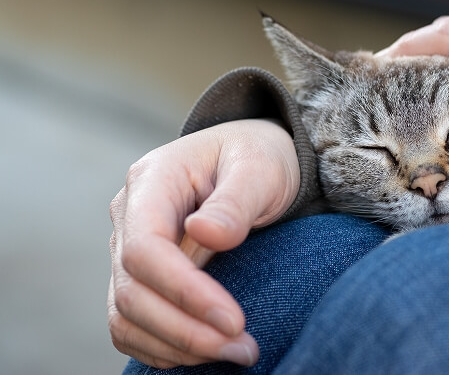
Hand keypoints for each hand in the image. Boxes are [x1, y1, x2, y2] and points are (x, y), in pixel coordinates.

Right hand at [108, 119, 299, 367]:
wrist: (254, 160)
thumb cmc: (259, 157)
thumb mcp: (260, 167)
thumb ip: (235, 200)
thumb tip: (204, 234)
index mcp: (153, 181)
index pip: (144, 248)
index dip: (183, 291)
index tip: (233, 320)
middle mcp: (131, 216)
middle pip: (131, 291)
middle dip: (185, 330)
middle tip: (245, 349)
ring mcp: (129, 247)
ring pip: (125, 316)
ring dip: (176, 346)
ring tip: (236, 354)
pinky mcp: (141, 275)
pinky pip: (132, 324)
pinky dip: (163, 348)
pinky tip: (208, 354)